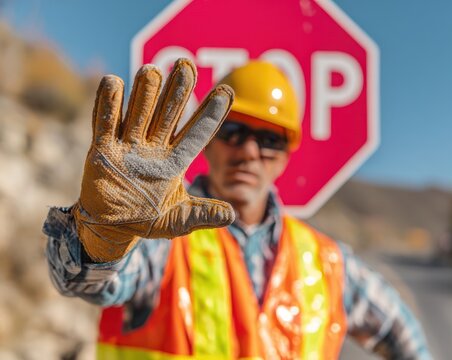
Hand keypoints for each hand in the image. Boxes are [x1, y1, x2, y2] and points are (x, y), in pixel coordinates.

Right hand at [73, 59, 234, 261]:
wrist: (113, 227)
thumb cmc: (148, 219)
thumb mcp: (179, 219)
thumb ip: (203, 214)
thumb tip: (233, 214)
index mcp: (175, 161)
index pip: (197, 133)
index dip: (211, 114)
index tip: (227, 92)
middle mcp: (154, 148)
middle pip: (168, 114)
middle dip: (177, 91)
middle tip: (186, 65)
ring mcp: (128, 146)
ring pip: (139, 113)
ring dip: (144, 94)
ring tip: (152, 70)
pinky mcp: (102, 150)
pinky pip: (105, 124)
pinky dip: (107, 105)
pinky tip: (112, 83)